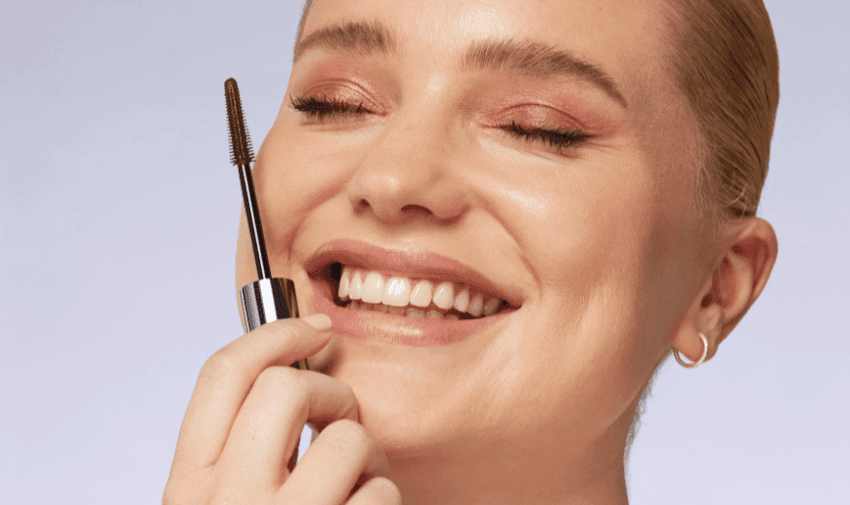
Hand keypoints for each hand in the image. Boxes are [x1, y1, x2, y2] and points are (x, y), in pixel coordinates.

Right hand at [163, 314, 400, 503]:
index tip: (315, 326)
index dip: (276, 334)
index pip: (223, 374)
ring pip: (347, 438)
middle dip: (331, 393)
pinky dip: (382, 497)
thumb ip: (238, 452)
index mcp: (189, 486)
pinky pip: (381, 490)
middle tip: (342, 422)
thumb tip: (286, 377)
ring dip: (367, 456)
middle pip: (286, 388)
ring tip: (357, 485)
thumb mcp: (220, 503)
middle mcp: (227, 502)